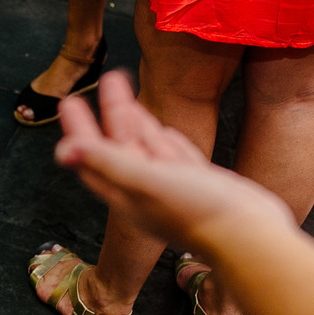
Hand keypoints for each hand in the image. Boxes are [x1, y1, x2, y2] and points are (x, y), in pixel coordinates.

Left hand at [55, 70, 292, 249]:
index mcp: (128, 192)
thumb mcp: (146, 181)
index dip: (79, 131)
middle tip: (108, 77)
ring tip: (130, 93)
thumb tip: (62, 151)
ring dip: (137, 119)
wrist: (250, 237)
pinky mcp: (201, 184)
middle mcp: (147, 190)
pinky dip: (165, 140)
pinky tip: (163, 129)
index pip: (93, 157)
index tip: (70, 101)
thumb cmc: (198, 210)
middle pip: (120, 145)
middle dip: (111, 112)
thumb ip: (108, 163)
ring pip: (148, 147)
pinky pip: (175, 157)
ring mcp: (175, 187)